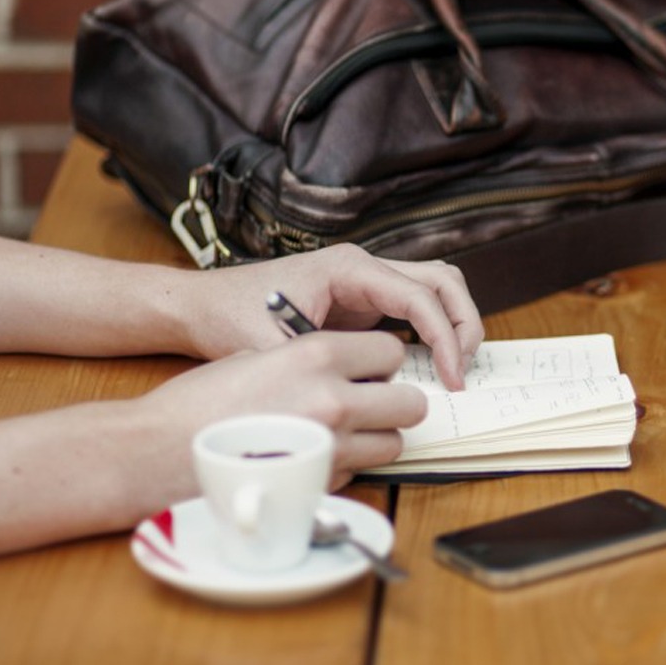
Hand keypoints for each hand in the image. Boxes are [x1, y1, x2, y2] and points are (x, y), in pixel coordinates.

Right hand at [138, 331, 426, 488]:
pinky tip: (313, 456)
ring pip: (393, 444)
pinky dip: (347, 466)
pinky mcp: (321, 485)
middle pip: (410, 403)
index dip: (382, 361)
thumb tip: (345, 370)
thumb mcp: (256, 356)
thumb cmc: (199, 402)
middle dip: (394, 403)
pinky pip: (360, 472)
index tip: (369, 368)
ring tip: (342, 433)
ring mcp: (332, 447)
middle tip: (371, 403)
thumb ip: (308, 361)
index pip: (392, 351)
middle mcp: (334, 399)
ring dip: (376, 438)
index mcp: (316, 355)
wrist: (158, 452)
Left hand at [181, 244, 482, 389]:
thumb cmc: (231, 317)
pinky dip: (434, 331)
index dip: (445, 338)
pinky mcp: (363, 300)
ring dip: (454, 324)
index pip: (420, 296)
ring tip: (454, 368)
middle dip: (463, 324)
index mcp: (349, 268)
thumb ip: (322, 369)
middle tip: (463, 371)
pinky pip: (415, 307)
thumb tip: (369, 397)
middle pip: (443, 281)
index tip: (451, 378)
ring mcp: (366, 281)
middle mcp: (364, 266)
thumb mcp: (274, 349)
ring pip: (436, 288)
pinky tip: (429, 367)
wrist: (202, 304)